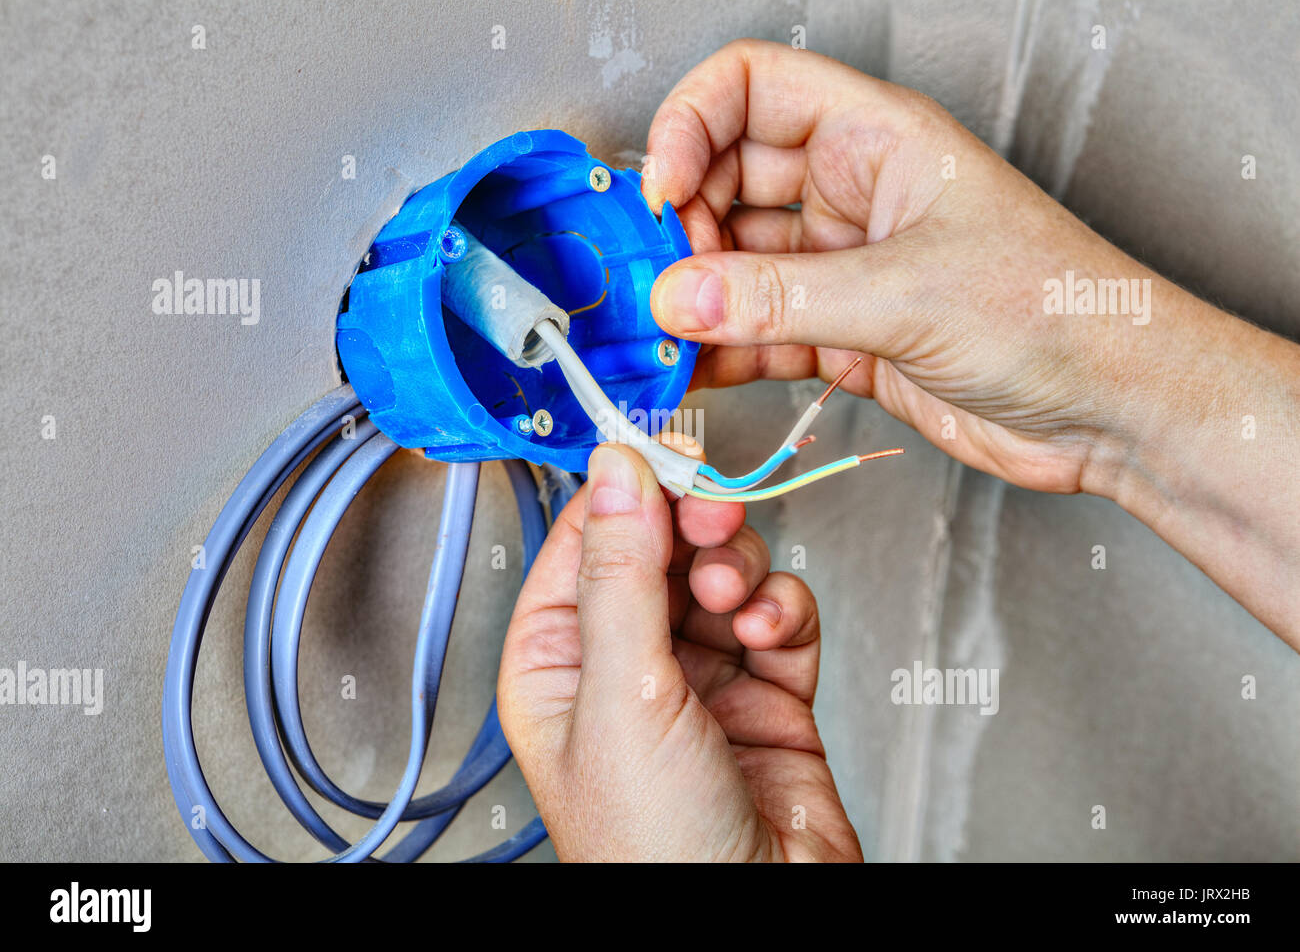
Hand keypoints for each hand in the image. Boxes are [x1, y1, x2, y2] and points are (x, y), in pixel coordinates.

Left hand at [498, 441, 862, 860]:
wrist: (761, 922)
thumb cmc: (653, 846)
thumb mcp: (620, 691)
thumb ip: (621, 572)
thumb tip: (615, 470)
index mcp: (558, 662)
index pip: (584, 542)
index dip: (625, 490)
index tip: (663, 448)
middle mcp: (625, 664)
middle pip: (660, 547)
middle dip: (692, 527)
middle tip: (713, 517)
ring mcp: (699, 677)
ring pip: (723, 572)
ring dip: (739, 570)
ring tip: (738, 598)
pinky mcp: (768, 692)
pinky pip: (777, 615)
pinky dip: (784, 610)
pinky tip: (773, 631)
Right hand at [643, 39, 1299, 643]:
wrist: (1113, 408)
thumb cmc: (1059, 310)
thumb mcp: (907, 292)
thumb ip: (781, 296)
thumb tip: (680, 296)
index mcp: (878, 139)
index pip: (753, 88)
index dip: (691, 124)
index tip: (660, 188)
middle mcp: (856, 194)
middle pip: (729, 179)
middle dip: (682, 224)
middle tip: (652, 277)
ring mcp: (848, 267)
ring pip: (740, 263)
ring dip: (695, 296)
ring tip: (660, 332)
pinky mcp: (847, 336)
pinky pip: (762, 330)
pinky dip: (724, 349)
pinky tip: (695, 368)